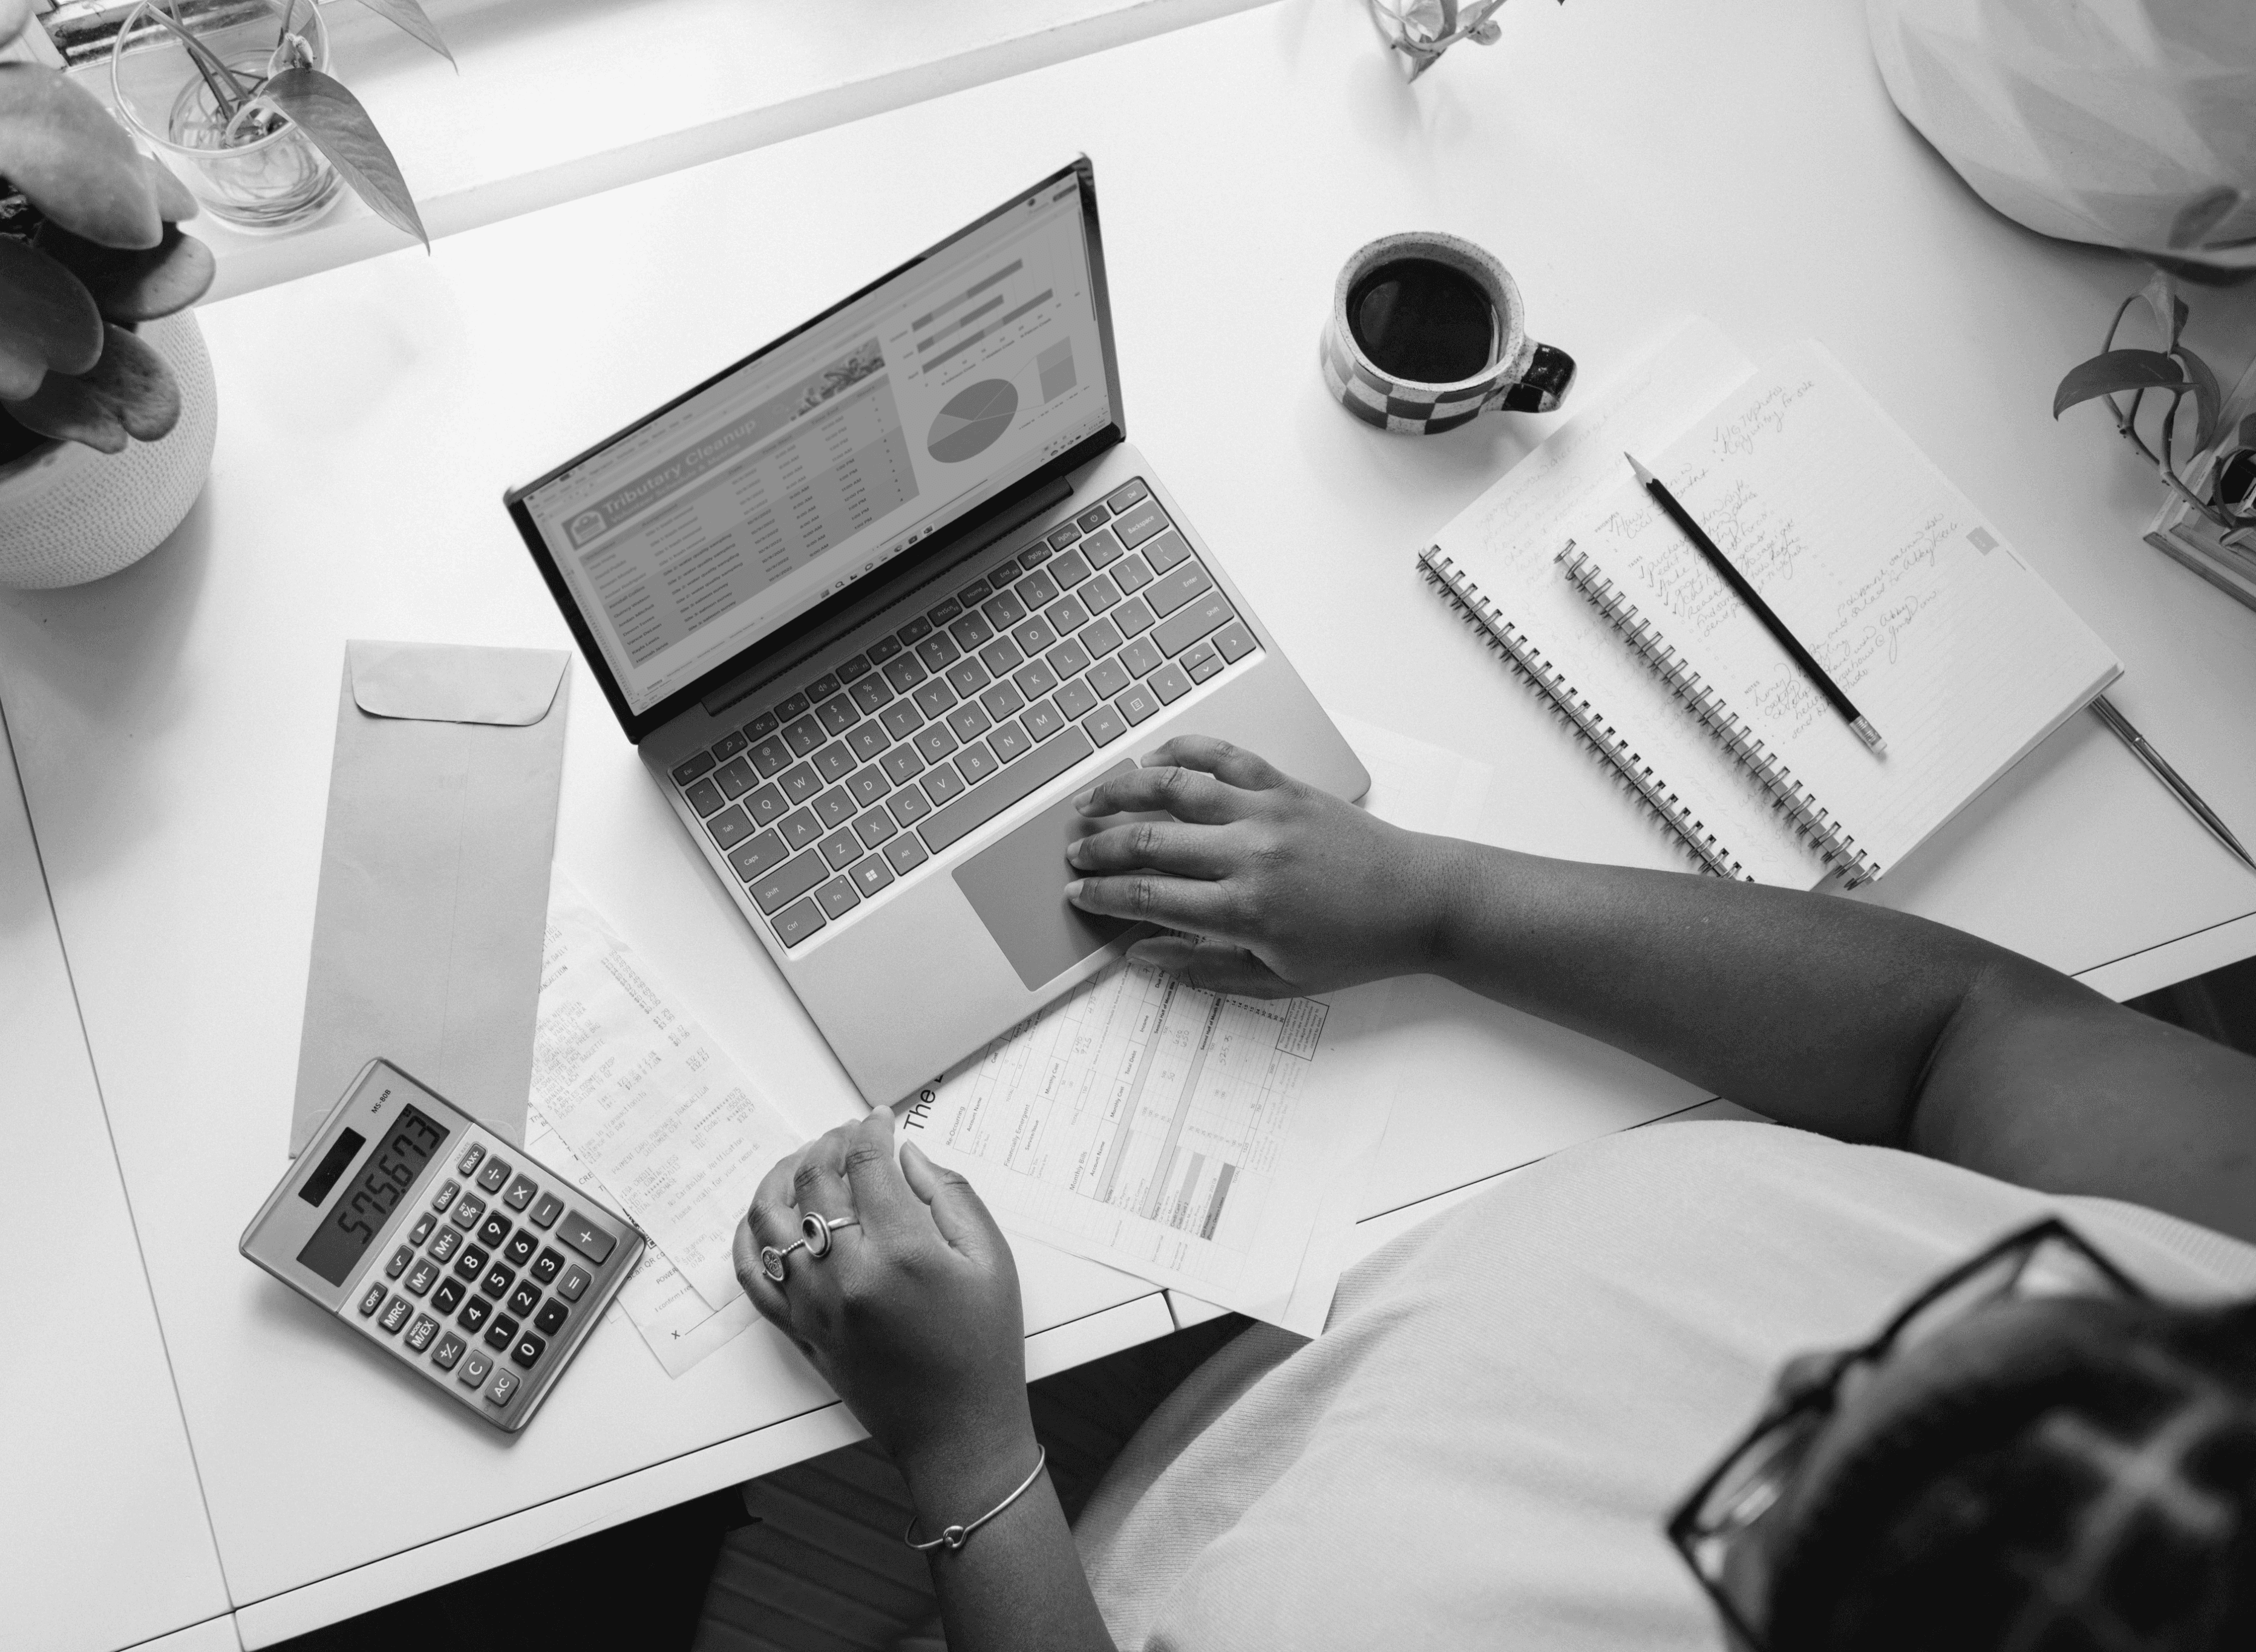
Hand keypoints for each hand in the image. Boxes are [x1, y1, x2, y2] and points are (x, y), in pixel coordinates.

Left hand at [733, 1108, 1032, 1491]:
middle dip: (829, 1144)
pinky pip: (752, 1275)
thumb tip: (907, 1156)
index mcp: (902, 1252)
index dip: (871, 1130)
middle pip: (815, 1182)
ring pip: (770, 1220)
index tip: (880, 1120)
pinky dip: (749, 1237)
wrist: (958, 1432)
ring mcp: (814, 1304)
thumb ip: (950, 1196)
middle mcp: (847, 1275)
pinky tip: (766, 1216)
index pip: (867, 1164)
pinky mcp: (798, 1330)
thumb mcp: (992, 1261)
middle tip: (848, 1135)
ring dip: (782, 1177)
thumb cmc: (983, 1349)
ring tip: (805, 1162)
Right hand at [1062, 735, 1458, 996]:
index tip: (1077, 895)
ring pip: (1174, 787)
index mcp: (1244, 910)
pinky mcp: (1286, 785)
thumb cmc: (1354, 947)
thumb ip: (1203, 969)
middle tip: (1072, 854)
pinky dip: (1182, 751)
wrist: (1419, 901)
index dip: (1103, 895)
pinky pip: (1223, 757)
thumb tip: (1141, 953)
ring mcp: (1267, 811)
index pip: (1148, 896)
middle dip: (1099, 847)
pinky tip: (1152, 760)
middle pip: (1149, 839)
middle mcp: (1249, 853)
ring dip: (1122, 791)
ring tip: (1089, 800)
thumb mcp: (1278, 981)